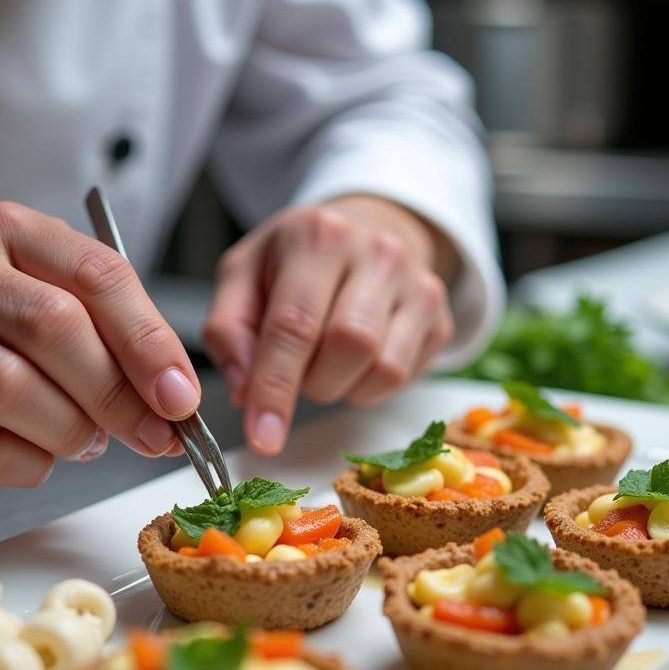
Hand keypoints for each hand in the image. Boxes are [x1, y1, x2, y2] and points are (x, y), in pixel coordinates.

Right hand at [0, 202, 199, 484]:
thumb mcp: (49, 297)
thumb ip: (111, 335)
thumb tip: (173, 397)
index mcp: (10, 230)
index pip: (98, 276)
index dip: (149, 342)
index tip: (181, 397)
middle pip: (56, 328)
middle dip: (118, 395)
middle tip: (151, 435)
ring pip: (10, 389)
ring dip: (70, 431)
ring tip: (85, 441)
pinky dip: (28, 465)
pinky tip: (37, 456)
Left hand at [204, 195, 454, 454]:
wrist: (364, 230)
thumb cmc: (295, 260)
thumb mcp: (242, 276)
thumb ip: (228, 331)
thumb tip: (244, 391)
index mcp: (318, 235)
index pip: (295, 324)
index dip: (275, 388)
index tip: (262, 439)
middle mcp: (377, 252)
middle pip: (348, 346)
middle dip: (313, 381)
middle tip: (296, 369)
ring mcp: (418, 285)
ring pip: (383, 369)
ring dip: (342, 387)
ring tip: (325, 361)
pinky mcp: (440, 317)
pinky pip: (404, 378)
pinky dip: (369, 388)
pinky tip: (355, 362)